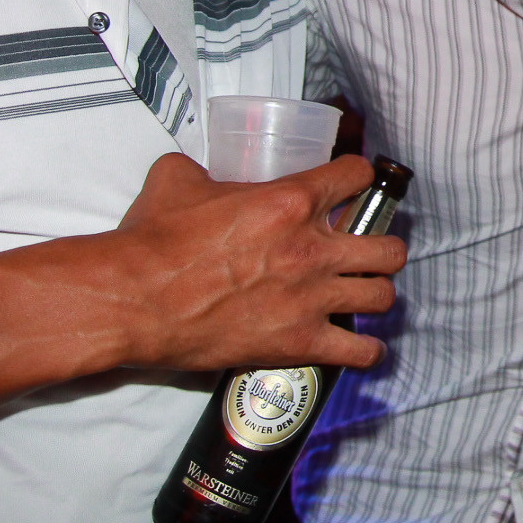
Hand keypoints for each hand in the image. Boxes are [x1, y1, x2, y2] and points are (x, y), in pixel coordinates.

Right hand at [109, 153, 406, 372]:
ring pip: (382, 295)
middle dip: (383, 248)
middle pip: (389, 248)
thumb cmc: (152, 240)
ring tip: (361, 294)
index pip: (358, 177)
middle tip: (365, 252)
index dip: (359, 179)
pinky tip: (359, 346)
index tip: (353, 188)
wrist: (134, 300)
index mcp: (291, 200)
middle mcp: (312, 248)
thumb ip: (205, 170)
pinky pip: (359, 352)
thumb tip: (203, 173)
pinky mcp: (299, 342)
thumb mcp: (177, 180)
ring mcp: (311, 298)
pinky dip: (365, 351)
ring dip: (375, 294)